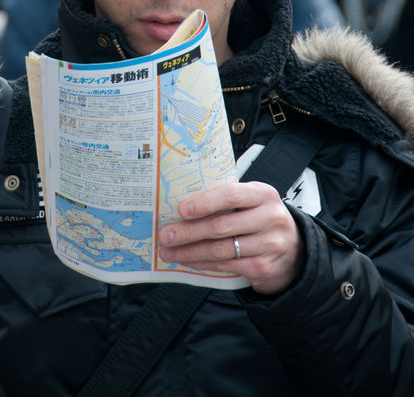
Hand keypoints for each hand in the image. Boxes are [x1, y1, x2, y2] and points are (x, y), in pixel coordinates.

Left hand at [158, 181, 303, 293]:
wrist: (295, 249)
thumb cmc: (261, 218)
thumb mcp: (252, 201)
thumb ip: (227, 199)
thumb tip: (183, 206)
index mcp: (263, 194)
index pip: (231, 195)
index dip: (205, 202)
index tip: (181, 209)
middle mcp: (269, 218)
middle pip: (222, 226)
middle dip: (189, 231)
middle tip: (165, 235)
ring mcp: (269, 244)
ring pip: (221, 249)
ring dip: (190, 251)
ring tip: (169, 252)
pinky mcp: (263, 267)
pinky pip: (226, 266)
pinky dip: (203, 264)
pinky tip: (188, 261)